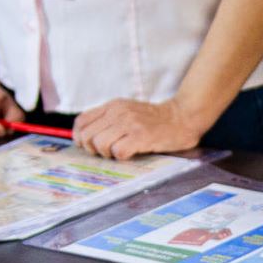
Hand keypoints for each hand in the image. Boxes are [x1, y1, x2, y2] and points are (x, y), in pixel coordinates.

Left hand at [73, 98, 204, 159]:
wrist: (183, 117)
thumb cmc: (155, 120)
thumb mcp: (128, 111)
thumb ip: (109, 120)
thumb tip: (86, 138)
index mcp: (112, 106)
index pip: (81, 122)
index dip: (80, 138)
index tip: (90, 146)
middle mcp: (118, 112)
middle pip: (87, 136)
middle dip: (94, 150)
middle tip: (108, 152)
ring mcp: (130, 123)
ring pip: (100, 144)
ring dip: (108, 154)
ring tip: (121, 152)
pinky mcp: (141, 136)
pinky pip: (118, 152)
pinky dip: (122, 157)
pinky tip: (132, 153)